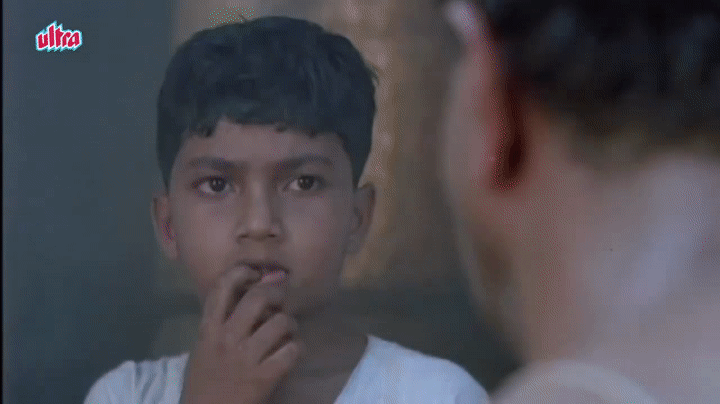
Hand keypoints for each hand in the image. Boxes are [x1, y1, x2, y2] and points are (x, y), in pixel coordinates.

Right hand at [180, 267, 301, 403]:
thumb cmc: (205, 381)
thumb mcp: (204, 347)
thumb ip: (221, 322)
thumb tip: (249, 294)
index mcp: (209, 330)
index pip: (221, 287)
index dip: (241, 272)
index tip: (255, 274)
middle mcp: (227, 339)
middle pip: (258, 298)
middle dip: (276, 294)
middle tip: (282, 300)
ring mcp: (246, 358)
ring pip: (281, 322)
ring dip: (290, 324)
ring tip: (289, 331)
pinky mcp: (264, 377)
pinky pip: (292, 350)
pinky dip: (297, 348)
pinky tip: (292, 352)